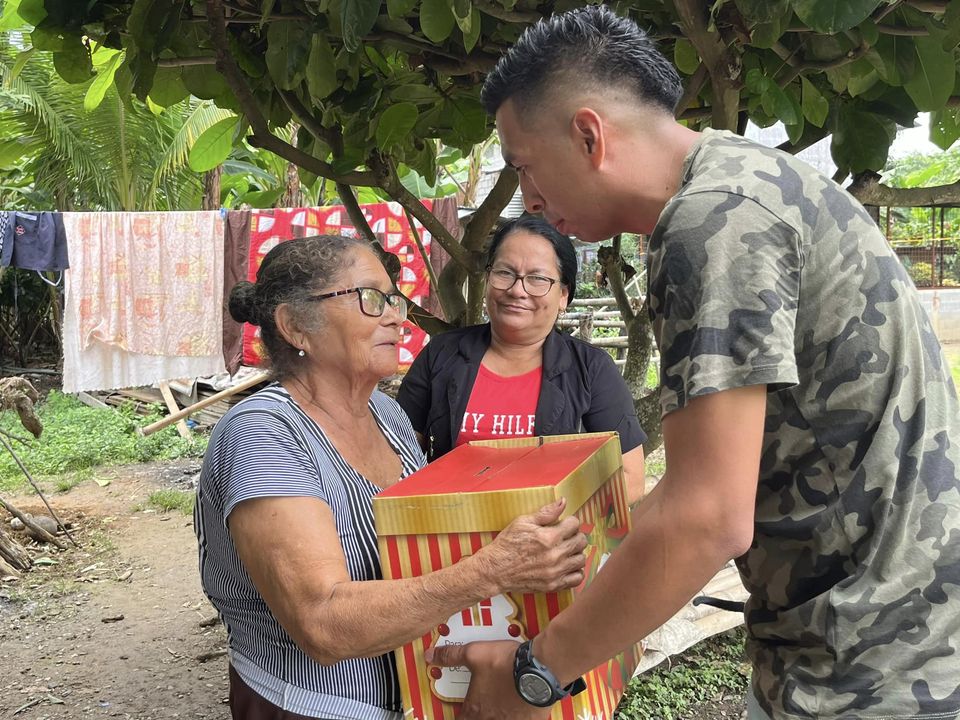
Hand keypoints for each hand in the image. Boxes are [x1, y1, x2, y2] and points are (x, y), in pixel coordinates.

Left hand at [425, 640, 550, 719]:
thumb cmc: (506, 664)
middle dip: (479, 716)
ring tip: (502, 707)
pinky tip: (521, 710)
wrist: (539, 668)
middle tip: (482, 709)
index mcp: (476, 708)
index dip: (460, 716)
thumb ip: (451, 656)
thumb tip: (431, 656)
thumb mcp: (474, 653)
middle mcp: (492, 719)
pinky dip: (519, 716)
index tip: (461, 713)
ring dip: (499, 715)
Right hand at [479, 499, 586, 593]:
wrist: (495, 570)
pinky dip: (575, 571)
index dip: (570, 521)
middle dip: (575, 535)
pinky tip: (567, 565)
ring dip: (576, 553)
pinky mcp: (553, 585)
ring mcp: (555, 572)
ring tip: (566, 550)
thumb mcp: (523, 522)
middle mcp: (554, 556)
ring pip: (581, 559)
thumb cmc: (506, 545)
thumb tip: (563, 502)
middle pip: (581, 541)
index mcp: (548, 537)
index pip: (574, 524)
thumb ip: (546, 512)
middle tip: (567, 536)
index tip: (565, 524)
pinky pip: (577, 579)